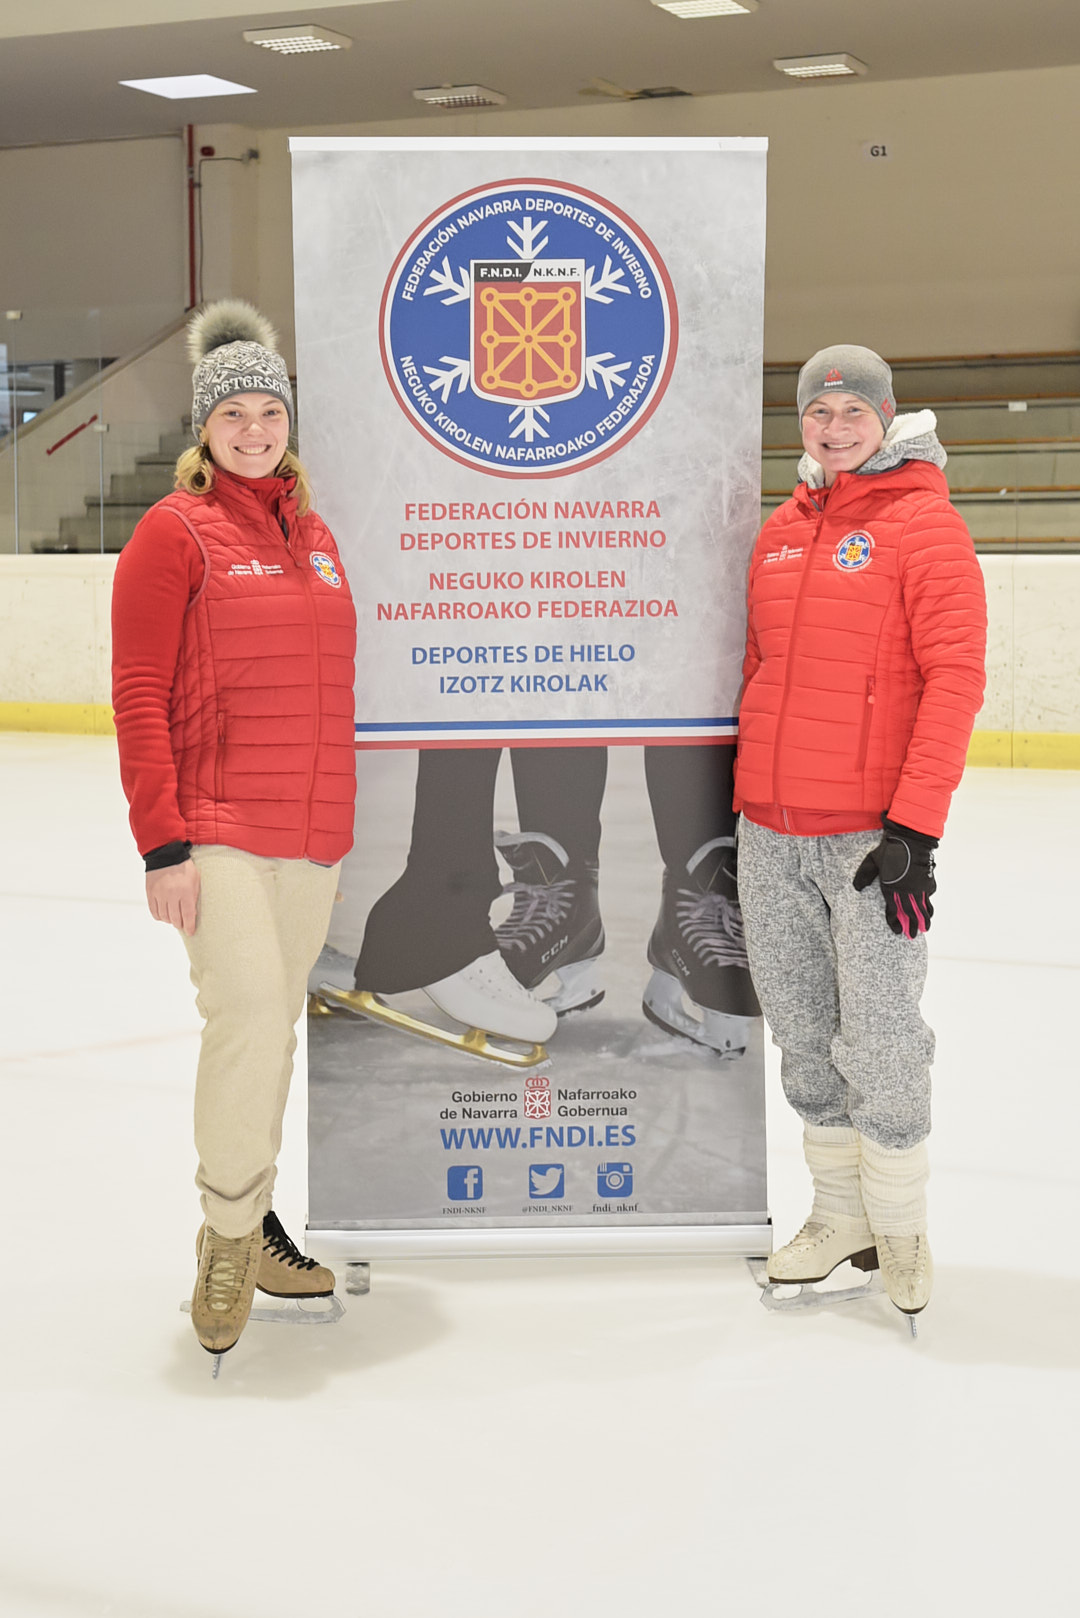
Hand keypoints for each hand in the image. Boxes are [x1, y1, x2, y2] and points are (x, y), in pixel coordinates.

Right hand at [146, 859, 200, 934]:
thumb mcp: (195, 880)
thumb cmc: (184, 867)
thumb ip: (194, 896)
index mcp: (185, 891)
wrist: (165, 855)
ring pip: (164, 917)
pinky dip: (159, 916)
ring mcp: (159, 894)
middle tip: (183, 925)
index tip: (191, 932)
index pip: (188, 915)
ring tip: (174, 918)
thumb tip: (192, 914)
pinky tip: (164, 915)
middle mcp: (172, 894)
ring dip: (170, 920)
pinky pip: (154, 911)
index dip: (189, 926)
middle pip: (175, 918)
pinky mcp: (150, 893)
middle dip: (180, 924)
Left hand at [852, 820, 936, 938]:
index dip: (894, 922)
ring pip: (922, 907)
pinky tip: (929, 909)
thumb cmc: (889, 849)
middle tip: (913, 936)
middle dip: (912, 926)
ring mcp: (918, 886)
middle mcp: (905, 890)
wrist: (910, 839)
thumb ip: (864, 876)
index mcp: (890, 887)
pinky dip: (929, 903)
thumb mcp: (871, 861)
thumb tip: (856, 887)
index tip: (897, 931)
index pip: (892, 910)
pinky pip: (929, 895)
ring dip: (924, 919)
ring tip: (925, 928)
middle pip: (909, 913)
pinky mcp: (928, 880)